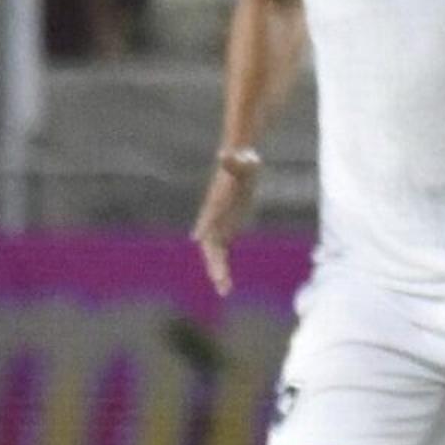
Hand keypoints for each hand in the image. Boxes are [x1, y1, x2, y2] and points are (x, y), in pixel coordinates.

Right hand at [191, 153, 258, 294]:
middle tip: (221, 281)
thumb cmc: (243, 161)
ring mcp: (219, 226)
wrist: (241, 164)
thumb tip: (229, 154)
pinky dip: (222, 269)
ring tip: (225, 290)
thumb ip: (236, 160)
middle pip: (210, 244)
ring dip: (218, 271)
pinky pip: (222, 254)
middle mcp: (213, 218)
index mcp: (215, 203)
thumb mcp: (244, 161)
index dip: (205, 227)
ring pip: (215, 254)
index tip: (199, 240)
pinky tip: (226, 286)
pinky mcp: (226, 231)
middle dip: (215, 262)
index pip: (209, 217)